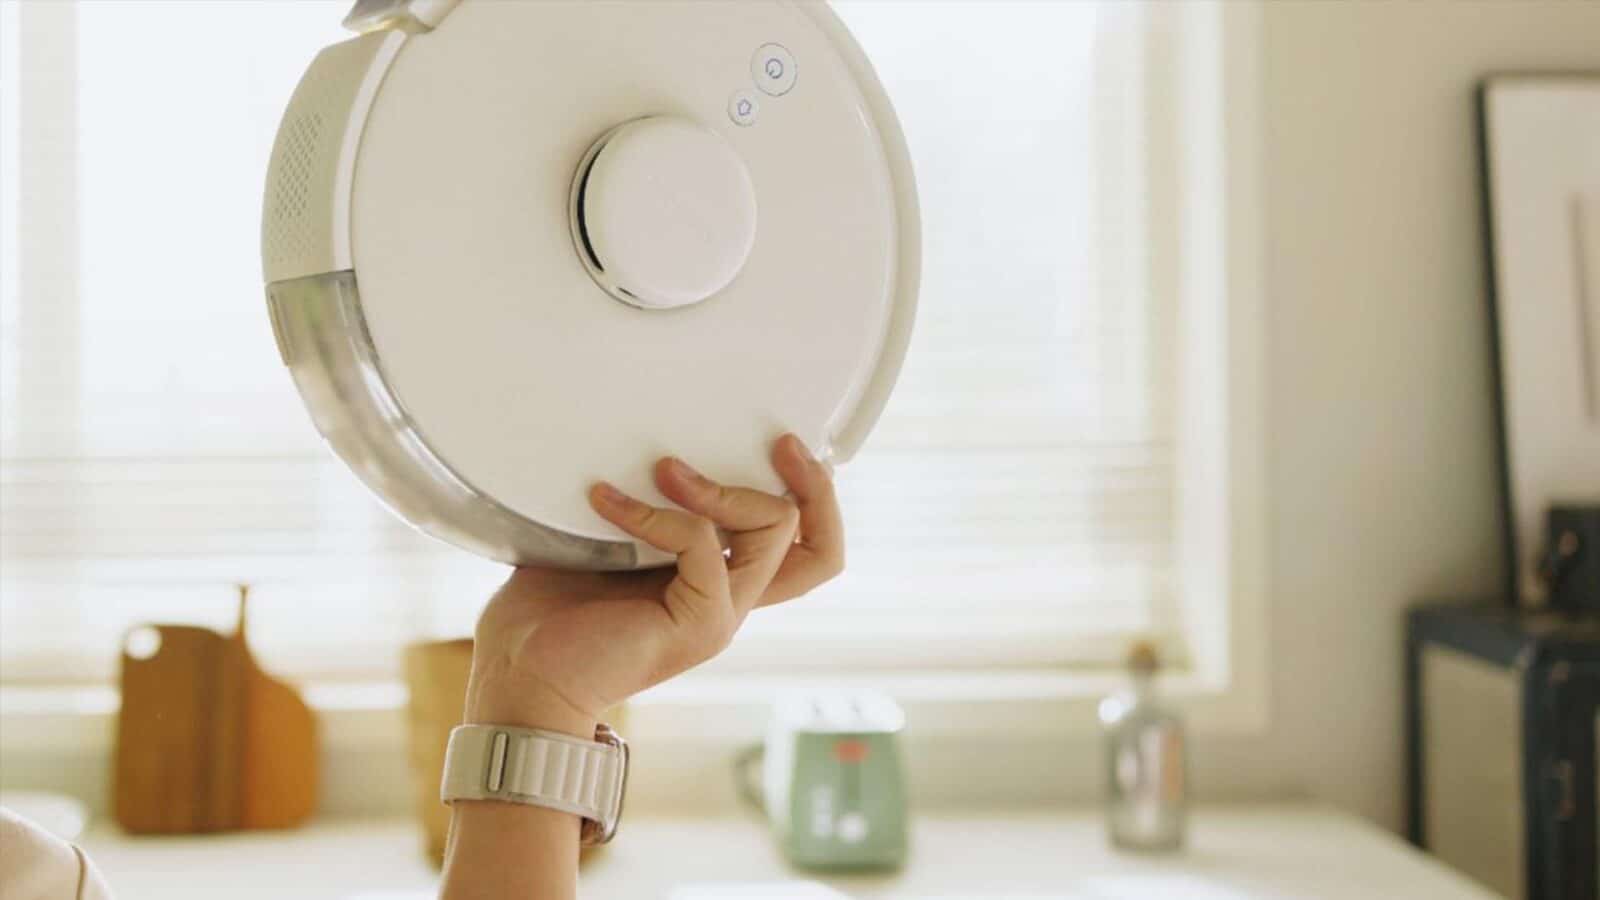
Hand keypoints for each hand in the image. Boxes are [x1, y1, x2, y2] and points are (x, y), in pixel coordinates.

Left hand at [463, 433, 844, 737]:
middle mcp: (729, 600)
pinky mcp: (696, 624)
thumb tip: (631, 446)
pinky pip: (700, 544)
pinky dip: (655, 514)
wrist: (520, 677)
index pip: (800, 547)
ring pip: (776, 533)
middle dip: (812, 487)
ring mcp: (719, 615)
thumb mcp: (600, 543)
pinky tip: (605, 502)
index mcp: (715, 581)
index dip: (812, 497)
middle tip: (778, 444)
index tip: (780, 447)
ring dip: (721, 487)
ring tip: (664, 469)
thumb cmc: (548, 616)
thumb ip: (637, 504)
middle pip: (819, 550)